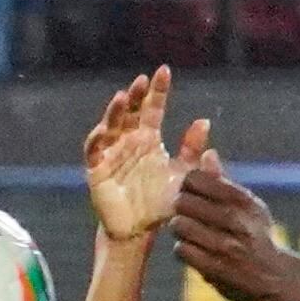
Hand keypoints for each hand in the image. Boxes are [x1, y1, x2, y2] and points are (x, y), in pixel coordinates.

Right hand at [86, 69, 208, 240]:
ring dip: (115, 111)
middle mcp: (128, 141)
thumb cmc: (160, 201)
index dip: (158, 91)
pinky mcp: (97, 168)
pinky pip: (94, 150)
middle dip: (135, 95)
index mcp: (149, 139)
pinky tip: (104, 129)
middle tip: (143, 80)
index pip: (152, 109)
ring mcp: (111, 153)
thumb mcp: (182, 174)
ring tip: (123, 98)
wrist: (139, 230)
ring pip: (111, 125)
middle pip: (130, 112)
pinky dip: (97, 139)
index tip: (164, 71)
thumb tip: (205, 121)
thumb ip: (192, 150)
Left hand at [171, 154, 299, 300]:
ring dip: (180, 230)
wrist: (277, 278)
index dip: (188, 185)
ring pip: (180, 225)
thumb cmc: (257, 236)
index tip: (192, 194)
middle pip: (184, 201)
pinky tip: (193, 250)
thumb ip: (223, 182)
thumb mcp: (248, 206)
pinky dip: (184, 250)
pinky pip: (182, 250)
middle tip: (187, 214)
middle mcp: (236, 221)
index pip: (197, 179)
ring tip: (189, 232)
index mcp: (243, 200)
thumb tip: (207, 153)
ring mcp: (226, 246)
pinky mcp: (215, 269)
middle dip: (181, 207)